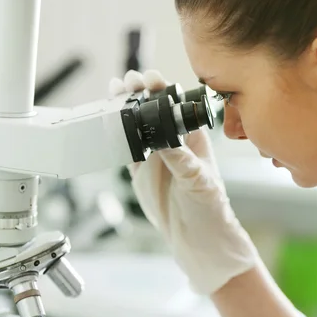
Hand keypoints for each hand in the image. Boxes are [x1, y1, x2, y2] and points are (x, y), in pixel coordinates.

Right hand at [109, 70, 258, 294]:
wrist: (196, 237)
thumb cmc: (209, 207)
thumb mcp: (199, 182)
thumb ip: (181, 161)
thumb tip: (165, 141)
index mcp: (192, 137)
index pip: (177, 105)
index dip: (163, 89)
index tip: (152, 79)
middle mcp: (173, 141)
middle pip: (153, 109)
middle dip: (140, 91)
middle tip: (127, 81)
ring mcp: (154, 154)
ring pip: (137, 123)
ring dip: (126, 106)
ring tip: (114, 89)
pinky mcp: (140, 169)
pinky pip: (125, 145)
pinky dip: (116, 132)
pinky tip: (107, 118)